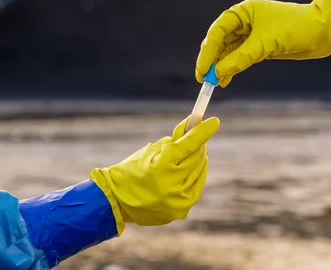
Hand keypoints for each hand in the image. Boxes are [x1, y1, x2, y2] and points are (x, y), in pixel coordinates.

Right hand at [90, 116, 219, 227]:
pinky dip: (197, 174)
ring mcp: (178, 200)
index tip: (214, 121)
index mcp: (161, 167)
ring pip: (198, 171)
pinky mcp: (181, 210)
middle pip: (196, 157)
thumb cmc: (131, 171)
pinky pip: (196, 186)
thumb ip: (172, 141)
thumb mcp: (149, 151)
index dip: (202, 131)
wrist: (116, 202)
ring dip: (198, 158)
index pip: (188, 144)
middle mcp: (172, 185)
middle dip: (199, 143)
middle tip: (199, 132)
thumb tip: (192, 127)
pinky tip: (195, 167)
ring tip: (195, 150)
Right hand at [196, 0, 330, 86]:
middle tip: (203, 78)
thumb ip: (240, 58)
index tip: (202, 69)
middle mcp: (245, 21)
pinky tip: (226, 79)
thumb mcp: (264, 44)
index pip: (217, 31)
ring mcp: (253, 34)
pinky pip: (240, 58)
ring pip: (229, 51)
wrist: (324, 32)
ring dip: (221, 66)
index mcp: (243, 11)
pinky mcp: (261, 46)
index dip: (207, 51)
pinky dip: (233, 68)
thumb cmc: (295, 28)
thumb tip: (217, 72)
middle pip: (220, 41)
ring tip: (214, 83)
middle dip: (212, 60)